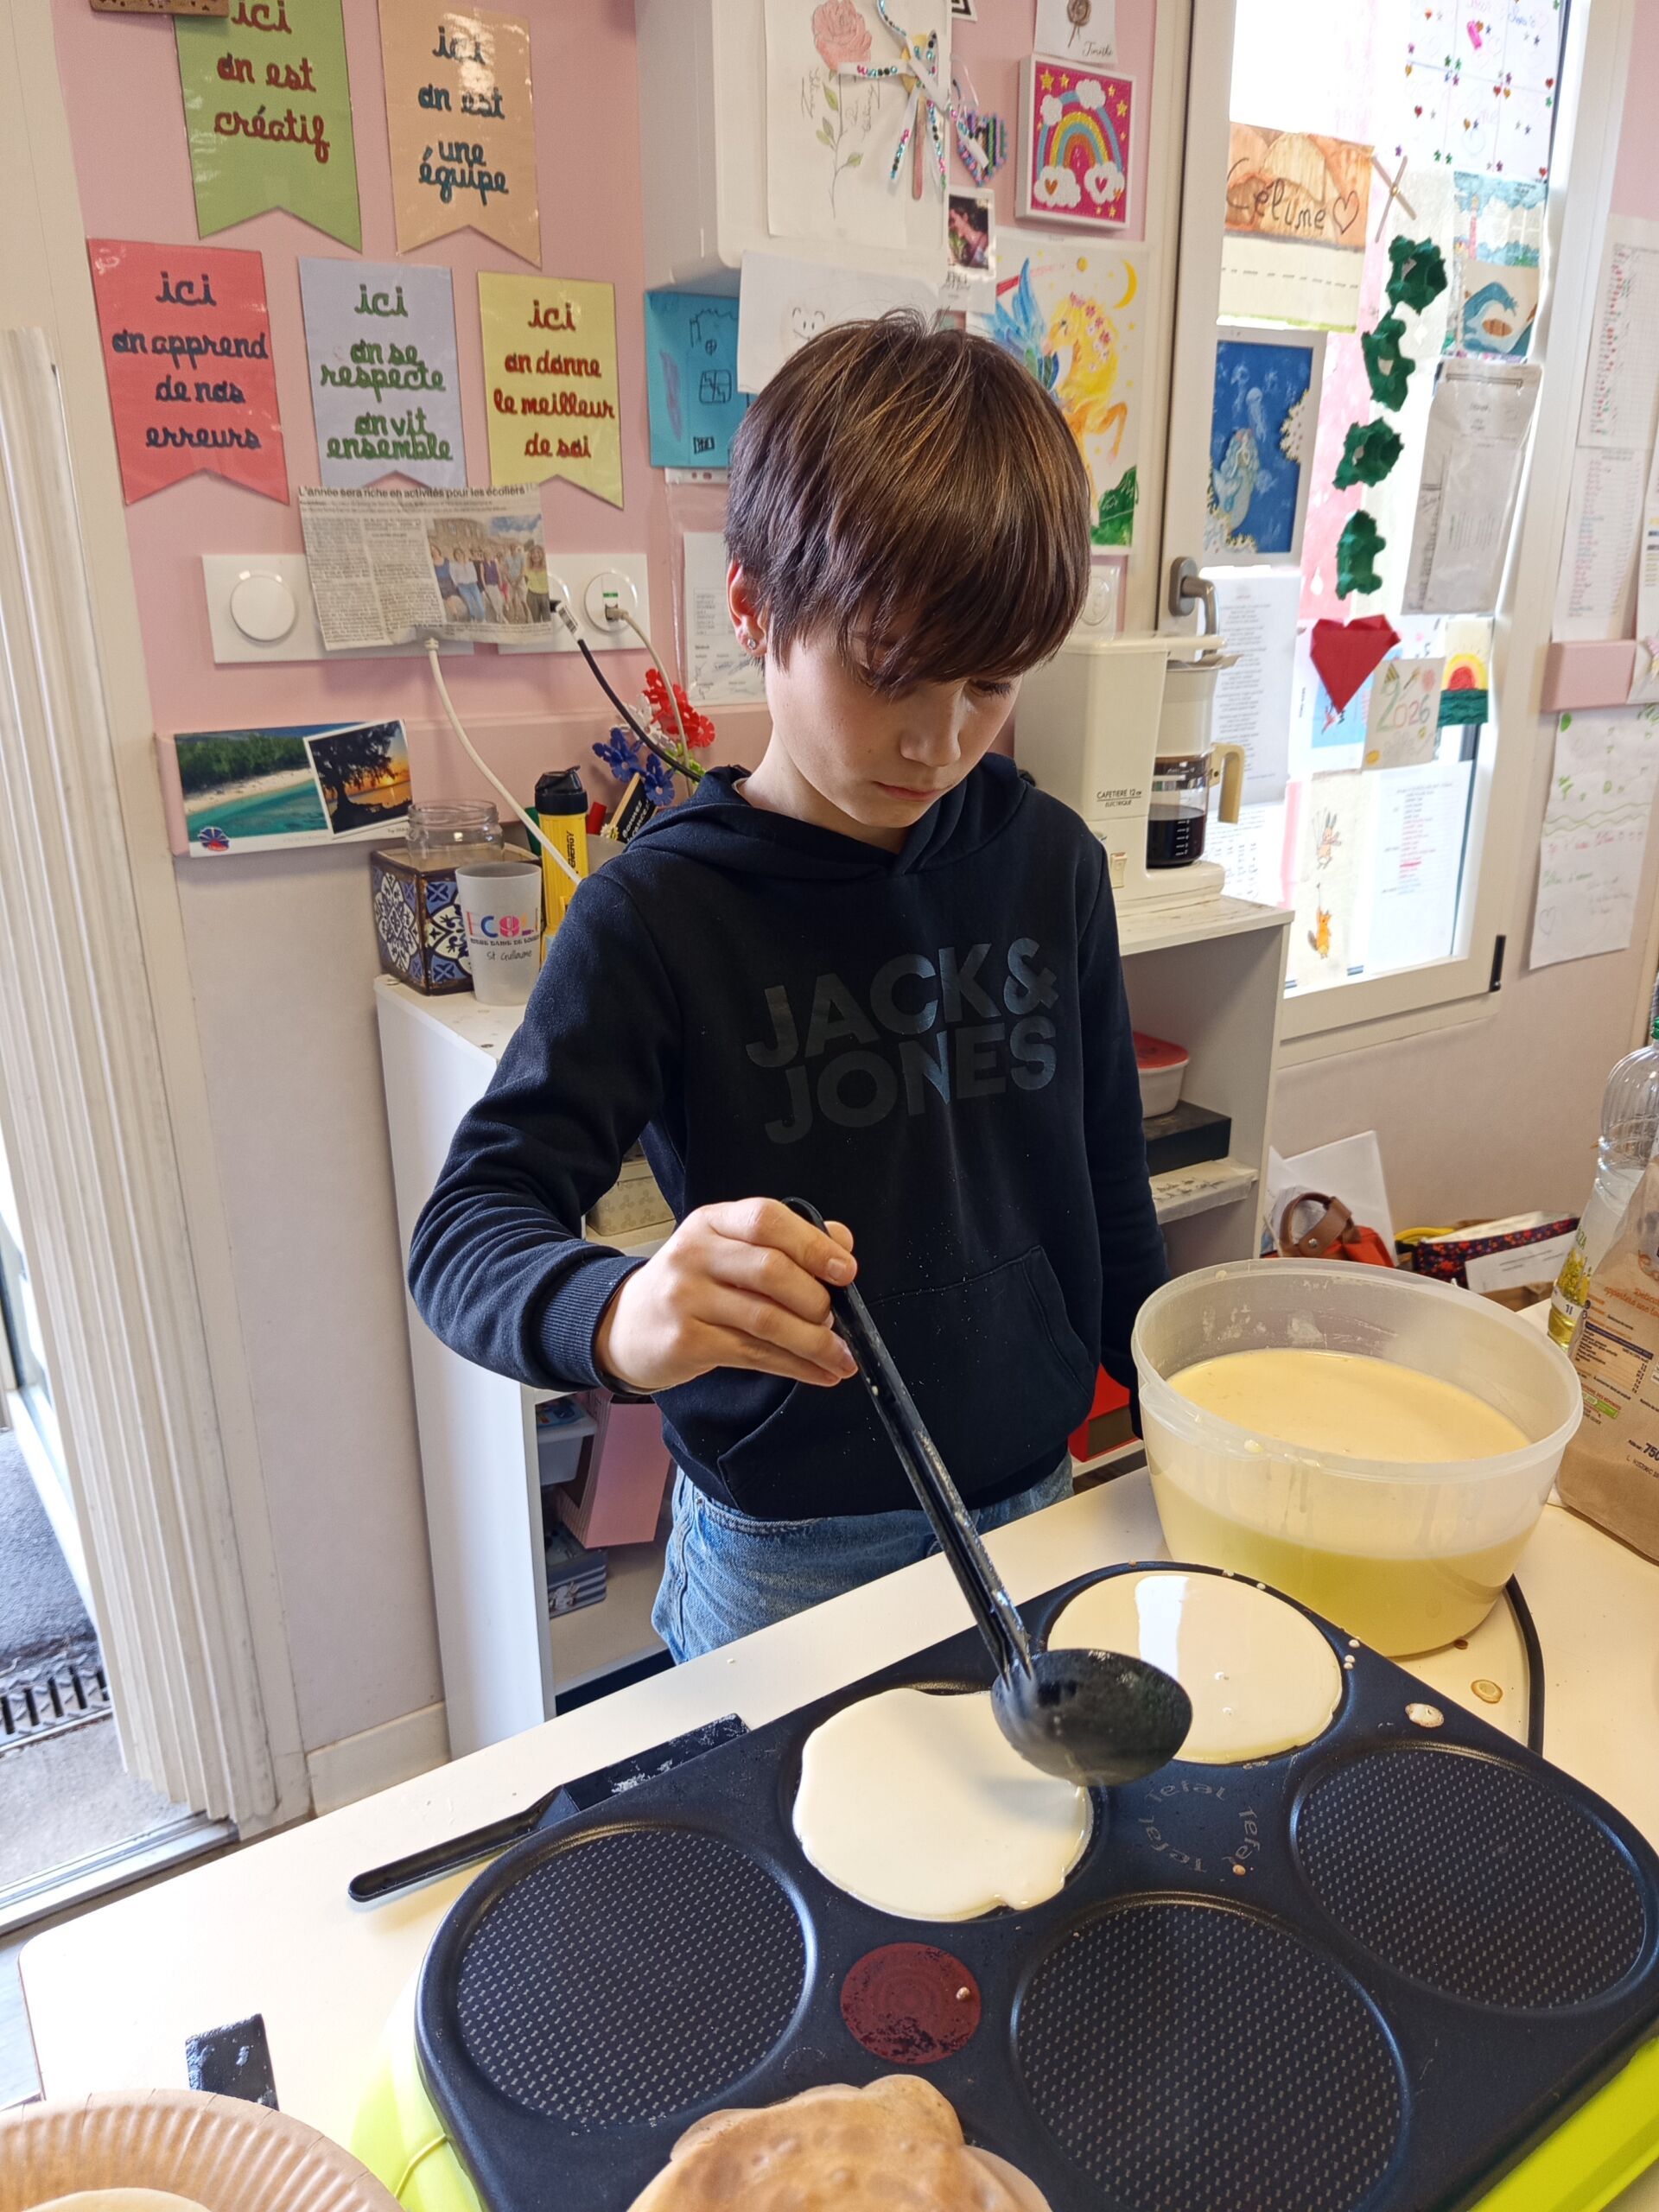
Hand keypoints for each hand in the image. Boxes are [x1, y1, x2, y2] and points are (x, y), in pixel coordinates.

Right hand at [594, 1198, 858, 1394]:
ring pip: (767, 1320)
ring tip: (841, 1356)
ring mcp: (685, 1298)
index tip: (846, 1271)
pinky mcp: (686, 1341)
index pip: (766, 1219)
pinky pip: (754, 1354)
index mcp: (712, 1222)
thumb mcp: (728, 1249)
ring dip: (815, 1342)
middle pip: (771, 1271)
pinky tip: (820, 1374)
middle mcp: (695, 1254)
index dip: (813, 1244)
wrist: (625, 1326)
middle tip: (836, 1319)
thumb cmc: (691, 1285)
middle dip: (816, 1300)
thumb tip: (842, 1243)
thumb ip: (785, 1241)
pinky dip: (796, 1367)